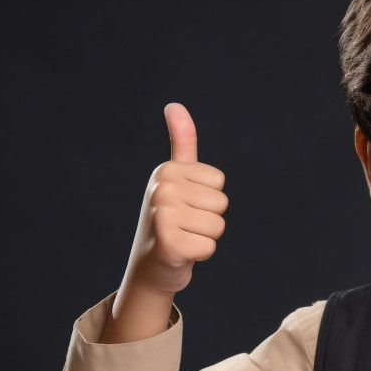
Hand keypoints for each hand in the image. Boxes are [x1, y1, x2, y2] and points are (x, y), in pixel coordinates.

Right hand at [122, 103, 228, 296]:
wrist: (150, 266)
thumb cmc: (170, 220)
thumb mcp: (176, 179)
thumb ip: (182, 143)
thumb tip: (174, 105)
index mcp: (167, 170)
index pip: (219, 182)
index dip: (208, 200)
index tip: (186, 207)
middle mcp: (161, 188)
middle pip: (221, 203)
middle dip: (208, 220)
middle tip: (184, 227)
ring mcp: (162, 214)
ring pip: (218, 226)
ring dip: (204, 238)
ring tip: (183, 238)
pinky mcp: (169, 243)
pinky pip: (209, 247)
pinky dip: (199, 255)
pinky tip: (180, 253)